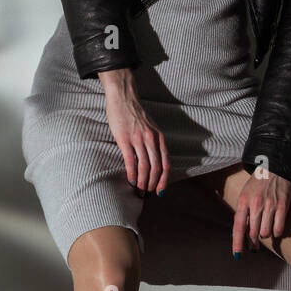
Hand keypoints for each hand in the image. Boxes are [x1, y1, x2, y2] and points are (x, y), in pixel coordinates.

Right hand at [99, 68, 167, 195]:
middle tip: (147, 193)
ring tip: (139, 190)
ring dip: (142, 181)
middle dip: (152, 183)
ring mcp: (138, 139)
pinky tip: (130, 181)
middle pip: (156, 168)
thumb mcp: (150, 127)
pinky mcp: (125, 139)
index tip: (160, 190)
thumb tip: (153, 160)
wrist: (123, 96)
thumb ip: (153, 142)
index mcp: (159, 137)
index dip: (164, 179)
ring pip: (144, 167)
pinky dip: (132, 174)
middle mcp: (152, 139)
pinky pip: (131, 161)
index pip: (166, 163)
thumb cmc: (135, 113)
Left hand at [233, 168, 290, 254]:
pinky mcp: (282, 206)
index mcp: (244, 201)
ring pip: (266, 233)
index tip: (238, 255)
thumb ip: (243, 212)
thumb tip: (241, 233)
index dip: (237, 242)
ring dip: (265, 236)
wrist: (276, 168)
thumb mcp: (245, 194)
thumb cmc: (259, 183)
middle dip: (253, 242)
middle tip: (254, 247)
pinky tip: (275, 229)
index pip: (238, 227)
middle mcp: (255, 204)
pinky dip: (277, 232)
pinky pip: (278, 229)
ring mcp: (270, 205)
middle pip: (253, 233)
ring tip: (266, 231)